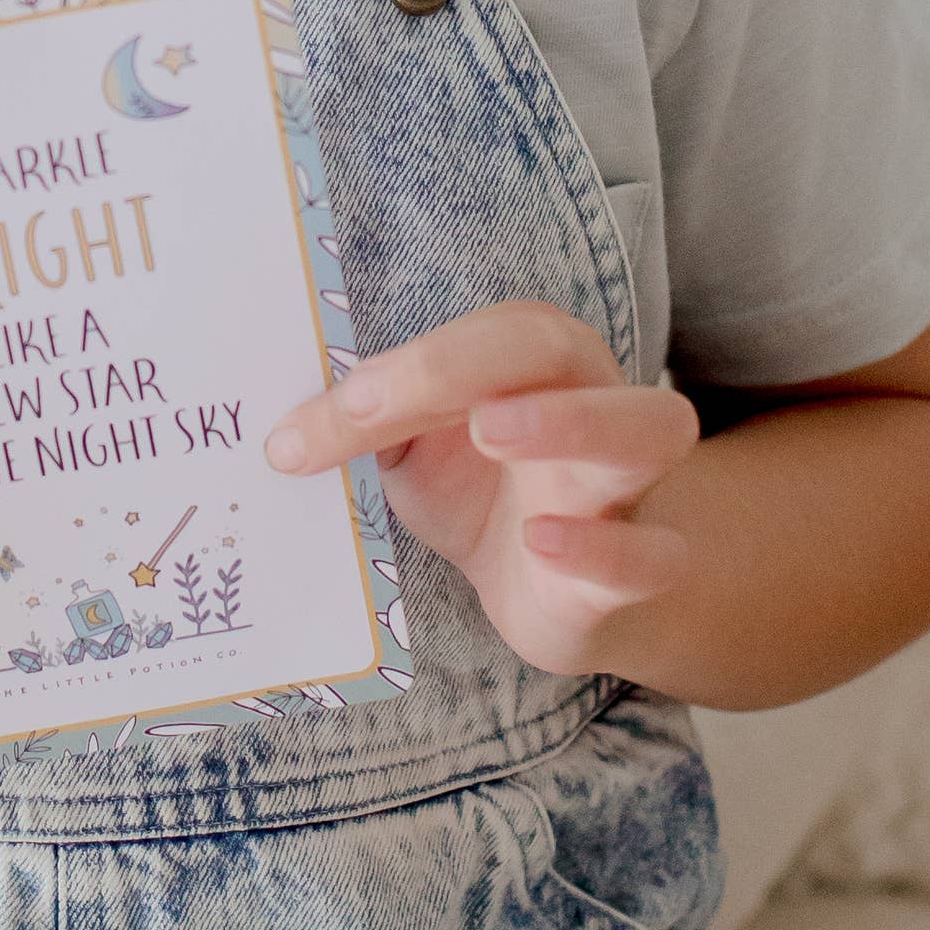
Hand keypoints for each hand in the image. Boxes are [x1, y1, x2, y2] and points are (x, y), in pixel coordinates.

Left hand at [264, 301, 698, 678]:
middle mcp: (594, 403)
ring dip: (572, 422)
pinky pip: (651, 552)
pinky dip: (601, 547)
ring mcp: (625, 484)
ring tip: (491, 431)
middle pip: (566, 351)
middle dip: (477, 361)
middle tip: (383, 399)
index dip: (415, 361)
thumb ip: (366, 425)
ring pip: (649, 426)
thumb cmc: (478, 494)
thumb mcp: (412, 451)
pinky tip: (542, 543)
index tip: (340, 405)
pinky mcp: (636, 568)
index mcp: (535, 361)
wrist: (548, 593)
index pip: (485, 336)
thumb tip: (278, 433)